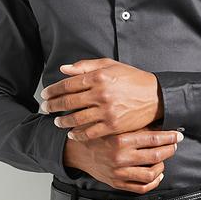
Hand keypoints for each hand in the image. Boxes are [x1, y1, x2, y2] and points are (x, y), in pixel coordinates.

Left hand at [40, 57, 163, 140]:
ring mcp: (107, 111)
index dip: (53, 90)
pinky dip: (78, 134)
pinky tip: (72, 133)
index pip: (68, 84)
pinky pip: (89, 132)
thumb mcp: (110, 65)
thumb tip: (64, 69)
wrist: (156, 96)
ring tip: (56, 122)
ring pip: (76, 118)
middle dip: (52, 106)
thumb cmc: (133, 79)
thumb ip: (85, 66)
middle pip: (68, 101)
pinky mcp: (113, 125)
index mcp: (99, 76)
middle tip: (44, 108)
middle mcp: (101, 93)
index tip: (45, 94)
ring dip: (62, 121)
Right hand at [64, 123, 183, 193]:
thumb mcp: (115, 126)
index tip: (177, 136)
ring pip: (151, 174)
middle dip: (169, 150)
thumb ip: (135, 126)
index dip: (169, 138)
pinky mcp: (117, 183)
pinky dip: (153, 182)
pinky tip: (157, 175)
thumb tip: (159, 124)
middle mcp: (121, 157)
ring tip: (163, 159)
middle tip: (174, 145)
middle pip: (155, 156)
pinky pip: (140, 187)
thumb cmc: (97, 136)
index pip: (153, 139)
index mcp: (121, 140)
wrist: (78, 151)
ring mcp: (119, 172)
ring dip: (162, 166)